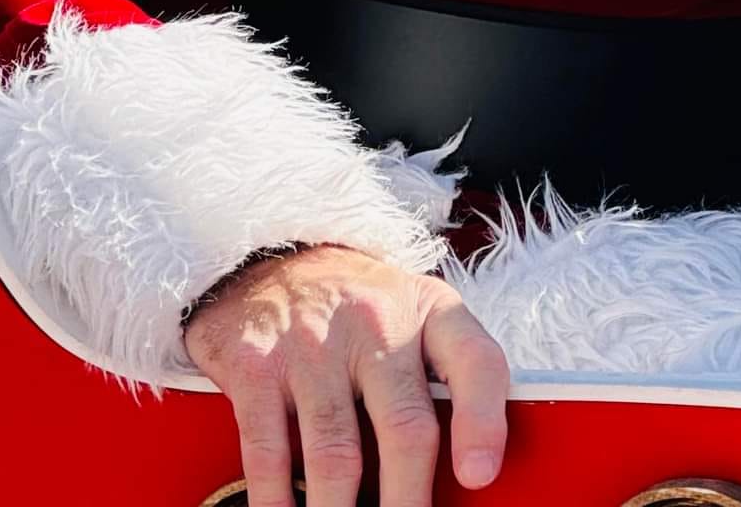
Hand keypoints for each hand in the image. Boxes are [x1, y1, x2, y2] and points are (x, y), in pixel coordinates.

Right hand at [184, 243, 507, 506]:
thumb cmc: (358, 307)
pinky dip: (279, 503)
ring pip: (337, 454)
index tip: (479, 476)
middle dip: (408, 503)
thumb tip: (464, 475)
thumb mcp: (413, 316)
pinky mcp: (256, 364)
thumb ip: (441, 379)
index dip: (483, 422)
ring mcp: (311, 342)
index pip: (474, 360)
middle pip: (405, 427)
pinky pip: (269, 453)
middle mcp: (374, 321)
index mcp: (428, 310)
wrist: (269, 258)